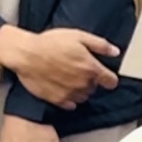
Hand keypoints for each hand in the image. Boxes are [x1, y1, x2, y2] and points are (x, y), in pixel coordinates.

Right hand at [0, 27, 120, 108]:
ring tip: (69, 78)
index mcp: (91, 69)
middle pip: (95, 88)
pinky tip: (61, 87)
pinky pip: (70, 104)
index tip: (104, 75)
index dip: (109, 78)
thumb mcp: (78, 36)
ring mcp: (70, 94)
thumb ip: (100, 45)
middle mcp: (83, 84)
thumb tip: (115, 52)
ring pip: (83, 97)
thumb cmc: (50, 43)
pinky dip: (69, 98)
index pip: (111, 82)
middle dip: (90, 80)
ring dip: (80, 89)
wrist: (25, 54)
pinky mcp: (57, 100)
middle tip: (77, 69)